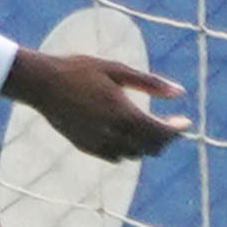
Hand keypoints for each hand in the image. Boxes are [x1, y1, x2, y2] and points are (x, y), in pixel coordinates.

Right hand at [3, 42, 187, 164]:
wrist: (41, 83)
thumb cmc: (78, 70)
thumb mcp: (117, 70)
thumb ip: (150, 83)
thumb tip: (180, 92)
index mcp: (123, 113)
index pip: (161, 132)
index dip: (177, 129)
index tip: (184, 121)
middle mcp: (112, 132)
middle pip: (151, 147)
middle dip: (164, 139)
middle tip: (169, 126)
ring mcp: (98, 142)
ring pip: (134, 155)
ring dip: (145, 146)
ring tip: (148, 131)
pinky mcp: (85, 146)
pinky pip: (114, 157)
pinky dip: (126, 150)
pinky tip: (125, 135)